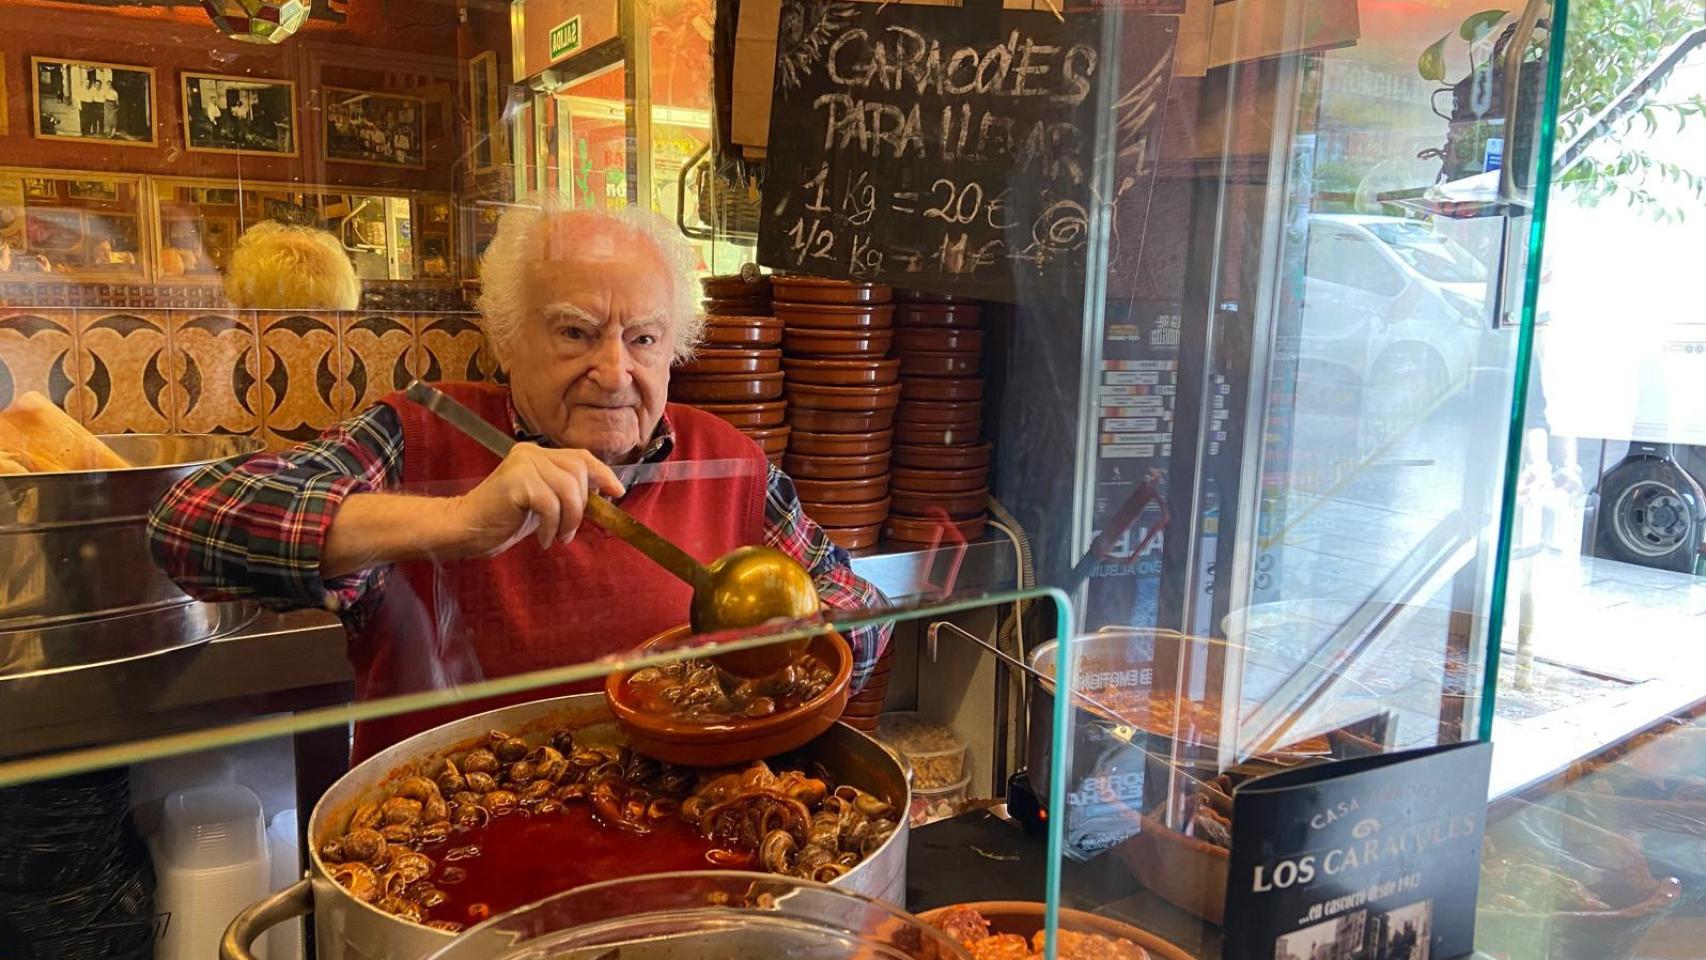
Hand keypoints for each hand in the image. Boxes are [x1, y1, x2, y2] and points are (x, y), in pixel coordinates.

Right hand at [445, 444, 624, 556]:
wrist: (466, 528)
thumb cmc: (503, 518)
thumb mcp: (543, 502)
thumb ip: (566, 492)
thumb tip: (601, 493)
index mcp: (537, 453)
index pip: (580, 457)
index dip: (602, 473)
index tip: (617, 492)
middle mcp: (531, 452)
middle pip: (578, 473)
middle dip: (581, 506)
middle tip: (569, 531)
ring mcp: (523, 464)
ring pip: (567, 489)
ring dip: (569, 519)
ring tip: (558, 536)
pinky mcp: (516, 481)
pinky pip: (550, 504)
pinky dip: (552, 526)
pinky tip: (544, 539)